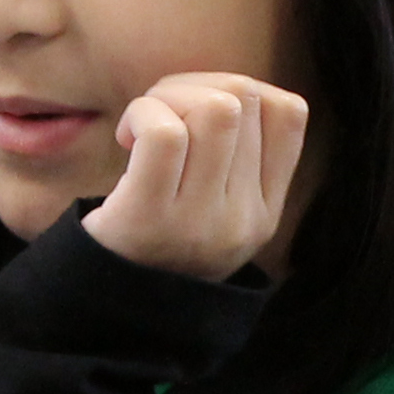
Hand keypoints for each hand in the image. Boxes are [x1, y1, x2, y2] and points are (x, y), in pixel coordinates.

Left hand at [81, 71, 308, 281]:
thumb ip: (232, 156)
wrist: (103, 307)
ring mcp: (202, 221)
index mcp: (265, 213)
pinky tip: (125, 138)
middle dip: (193, 86)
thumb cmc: (151, 240)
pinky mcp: (151, 218)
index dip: (241, 89)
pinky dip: (142, 115)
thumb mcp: (212, 209)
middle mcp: (243, 219)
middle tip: (158, 115)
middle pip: (244, 99)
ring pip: (214, 109)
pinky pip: (164, 133)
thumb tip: (225, 86)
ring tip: (141, 128)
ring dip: (166, 98)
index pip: (290, 113)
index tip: (200, 113)